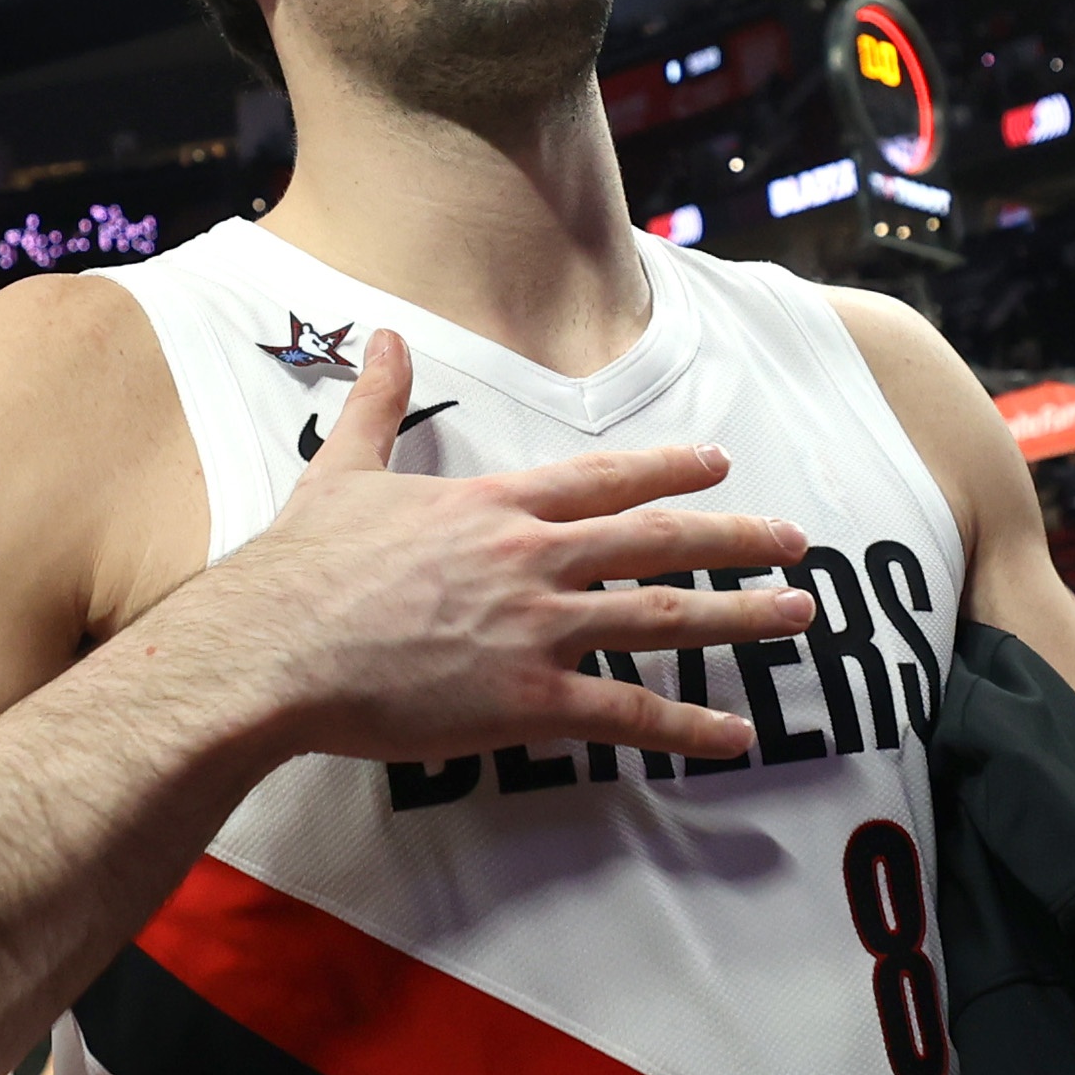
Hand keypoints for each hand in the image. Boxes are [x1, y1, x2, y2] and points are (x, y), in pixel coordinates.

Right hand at [169, 331, 814, 769]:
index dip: (669, 470)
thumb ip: (381, 404)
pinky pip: (628, 715)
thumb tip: (388, 338)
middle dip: (738, 539)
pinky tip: (739, 736)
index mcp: (496, 506)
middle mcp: (534, 559)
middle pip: (659, 542)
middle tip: (796, 544)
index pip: (605, 480)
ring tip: (799, 614)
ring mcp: (537, 628)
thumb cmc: (301, 568)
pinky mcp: (527, 699)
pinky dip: (689, 727)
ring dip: (741, 617)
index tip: (719, 465)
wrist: (275, 647)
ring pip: (664, 618)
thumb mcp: (346, 469)